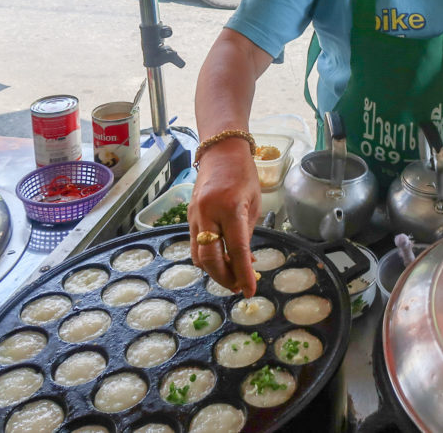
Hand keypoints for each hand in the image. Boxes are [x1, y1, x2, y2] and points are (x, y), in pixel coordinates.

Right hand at [188, 138, 260, 296]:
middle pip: (209, 258)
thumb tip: (246, 261)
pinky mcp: (188, 217)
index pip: (237, 249)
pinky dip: (207, 257)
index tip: (251, 291)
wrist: (220, 152)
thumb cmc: (243, 174)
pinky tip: (221, 260)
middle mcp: (207, 214)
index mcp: (230, 208)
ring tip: (232, 277)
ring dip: (214, 271)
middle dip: (224, 278)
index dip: (243, 273)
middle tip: (238, 288)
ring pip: (198, 255)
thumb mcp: (254, 203)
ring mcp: (194, 216)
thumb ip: (247, 233)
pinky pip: (194, 245)